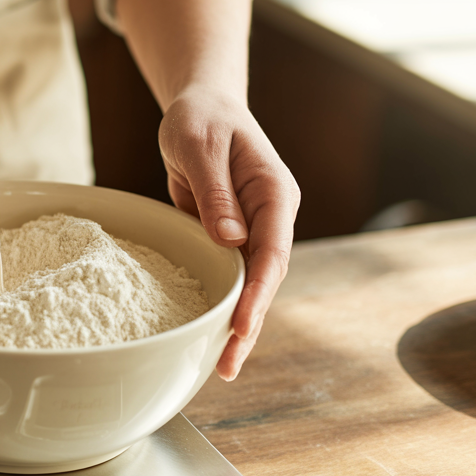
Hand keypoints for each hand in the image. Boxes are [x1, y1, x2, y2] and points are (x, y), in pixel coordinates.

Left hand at [156, 86, 299, 380]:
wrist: (200, 108)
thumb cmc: (201, 119)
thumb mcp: (200, 146)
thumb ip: (214, 191)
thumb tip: (231, 239)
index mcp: (275, 194)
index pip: (271, 252)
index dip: (257, 294)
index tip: (241, 327)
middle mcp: (271, 218)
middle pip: (266, 280)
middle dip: (248, 325)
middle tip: (226, 366)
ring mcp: (254, 230)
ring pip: (250, 285)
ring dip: (236, 325)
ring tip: (219, 367)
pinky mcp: (232, 237)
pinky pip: (229, 277)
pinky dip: (221, 306)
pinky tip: (207, 336)